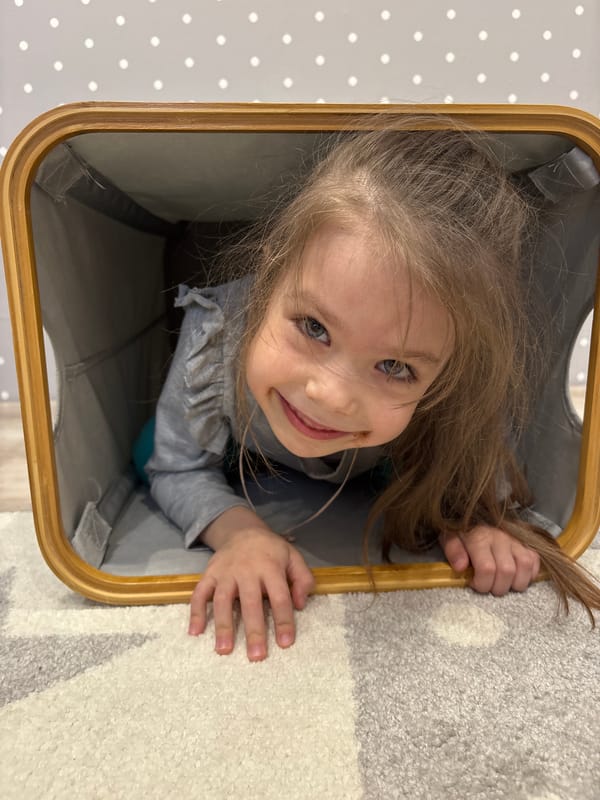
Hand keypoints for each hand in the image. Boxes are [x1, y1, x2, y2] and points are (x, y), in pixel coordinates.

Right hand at [188, 509, 314, 661]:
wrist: (242, 530)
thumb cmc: (270, 550)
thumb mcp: (293, 557)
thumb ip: (302, 579)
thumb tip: (300, 604)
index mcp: (270, 567)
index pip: (279, 597)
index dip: (283, 620)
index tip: (285, 643)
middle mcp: (246, 570)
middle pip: (250, 603)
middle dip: (253, 630)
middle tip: (256, 655)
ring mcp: (225, 573)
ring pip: (223, 601)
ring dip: (223, 626)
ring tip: (224, 650)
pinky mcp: (209, 574)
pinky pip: (200, 593)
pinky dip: (196, 612)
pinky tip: (195, 631)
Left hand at [440, 524, 540, 595]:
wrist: (474, 510)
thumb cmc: (462, 530)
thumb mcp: (449, 537)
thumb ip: (453, 551)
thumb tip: (460, 567)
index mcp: (479, 537)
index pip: (487, 568)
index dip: (482, 584)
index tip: (474, 584)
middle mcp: (500, 538)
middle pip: (507, 571)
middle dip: (497, 587)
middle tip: (489, 587)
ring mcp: (515, 540)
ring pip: (525, 566)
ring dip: (516, 582)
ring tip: (503, 584)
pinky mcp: (525, 542)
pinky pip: (535, 560)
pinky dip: (530, 573)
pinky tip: (517, 577)